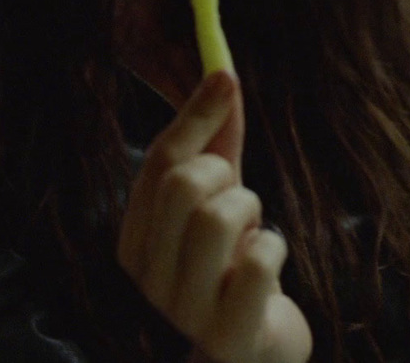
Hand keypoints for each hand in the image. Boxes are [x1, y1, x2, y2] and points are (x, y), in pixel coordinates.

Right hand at [117, 71, 312, 362]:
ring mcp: (183, 309)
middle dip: (227, 176)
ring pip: (220, 215)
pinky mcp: (226, 334)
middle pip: (185, 182)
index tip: (227, 79)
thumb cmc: (234, 268)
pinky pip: (258, 261)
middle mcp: (147, 276)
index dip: (196, 115)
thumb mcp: (222, 201)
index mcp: (135, 241)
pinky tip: (268, 271)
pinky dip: (274, 251)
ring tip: (252, 239)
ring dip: (253, 215)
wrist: (256, 352)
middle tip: (239, 205)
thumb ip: (216, 145)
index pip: (160, 162)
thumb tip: (222, 74)